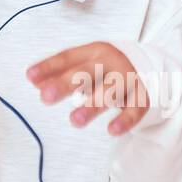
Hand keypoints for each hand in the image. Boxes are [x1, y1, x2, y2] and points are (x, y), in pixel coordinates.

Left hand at [26, 41, 149, 135]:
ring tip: (74, 121)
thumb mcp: (86, 64)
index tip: (30, 76)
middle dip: (66, 84)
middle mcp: (111, 63)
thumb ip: (61, 72)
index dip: (49, 66)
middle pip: (87, 72)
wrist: (151, 65)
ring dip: (92, 105)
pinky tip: (112, 130)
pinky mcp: (144, 95)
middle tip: (45, 97)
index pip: (68, 57)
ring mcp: (128, 78)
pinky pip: (136, 109)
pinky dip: (125, 120)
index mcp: (93, 52)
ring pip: (110, 92)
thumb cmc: (108, 68)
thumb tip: (34, 81)